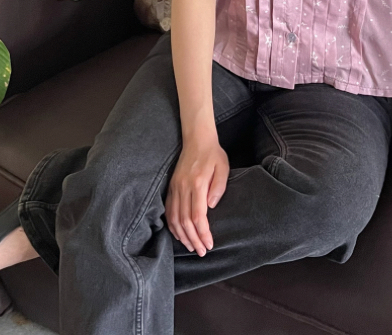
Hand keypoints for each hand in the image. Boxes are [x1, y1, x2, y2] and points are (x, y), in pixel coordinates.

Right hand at [165, 136, 229, 256]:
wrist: (197, 139)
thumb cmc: (213, 154)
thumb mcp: (223, 168)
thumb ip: (218, 188)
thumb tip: (211, 207)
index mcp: (197, 183)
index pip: (198, 215)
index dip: (203, 233)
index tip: (209, 244)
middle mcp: (183, 187)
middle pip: (185, 221)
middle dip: (193, 239)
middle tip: (202, 252)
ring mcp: (175, 187)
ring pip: (174, 218)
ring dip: (182, 236)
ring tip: (192, 247)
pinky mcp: (171, 187)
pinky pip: (168, 211)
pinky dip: (172, 226)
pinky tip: (179, 234)